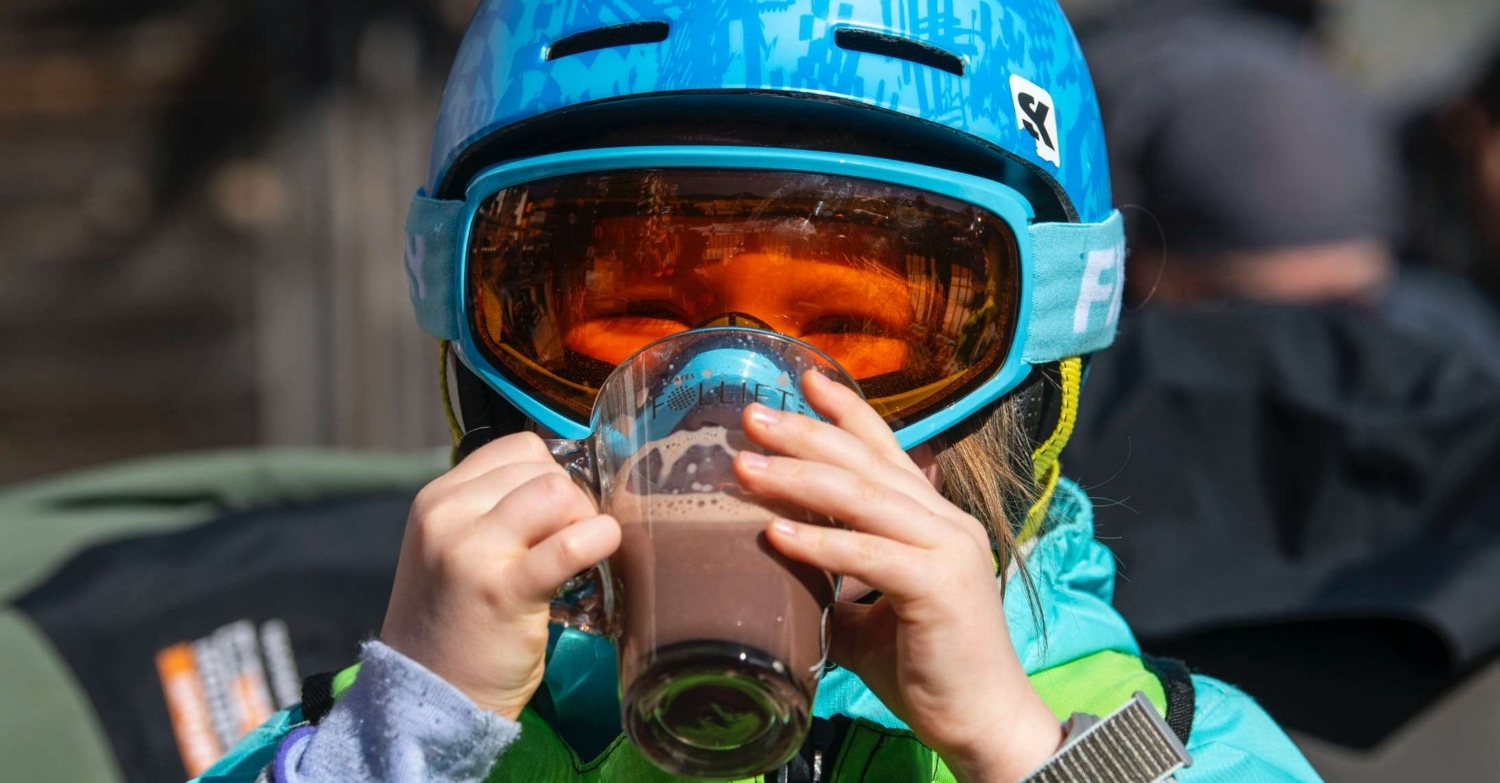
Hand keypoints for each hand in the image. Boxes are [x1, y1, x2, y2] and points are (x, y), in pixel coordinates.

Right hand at [380, 432, 620, 719]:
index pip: (517, 449)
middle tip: (572, 541)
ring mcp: (471, 550)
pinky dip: (599, 541)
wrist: (428, 696)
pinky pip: (570, 544)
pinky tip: (601, 553)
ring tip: (577, 554)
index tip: (558, 515)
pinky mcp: (503, 590)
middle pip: (542, 469)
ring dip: (584, 519)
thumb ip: (495, 511)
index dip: (551, 475)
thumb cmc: (456, 624)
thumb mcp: (456, 550)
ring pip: (557, 492)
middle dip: (572, 500)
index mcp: (437, 499)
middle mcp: (447, 515)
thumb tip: (569, 485)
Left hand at [734, 372, 1062, 782]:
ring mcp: (948, 549)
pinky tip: (776, 533)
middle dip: (804, 433)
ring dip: (798, 477)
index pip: (886, 449)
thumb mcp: (868, 614)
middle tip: (750, 416)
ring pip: (864, 498)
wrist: (983, 722)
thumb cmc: (927, 668)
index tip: (803, 379)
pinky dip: (821, 542)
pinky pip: (870, 555)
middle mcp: (945, 521)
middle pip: (866, 462)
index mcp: (933, 519)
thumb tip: (775, 569)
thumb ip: (832, 583)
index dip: (846, 411)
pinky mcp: (942, 587)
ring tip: (744, 466)